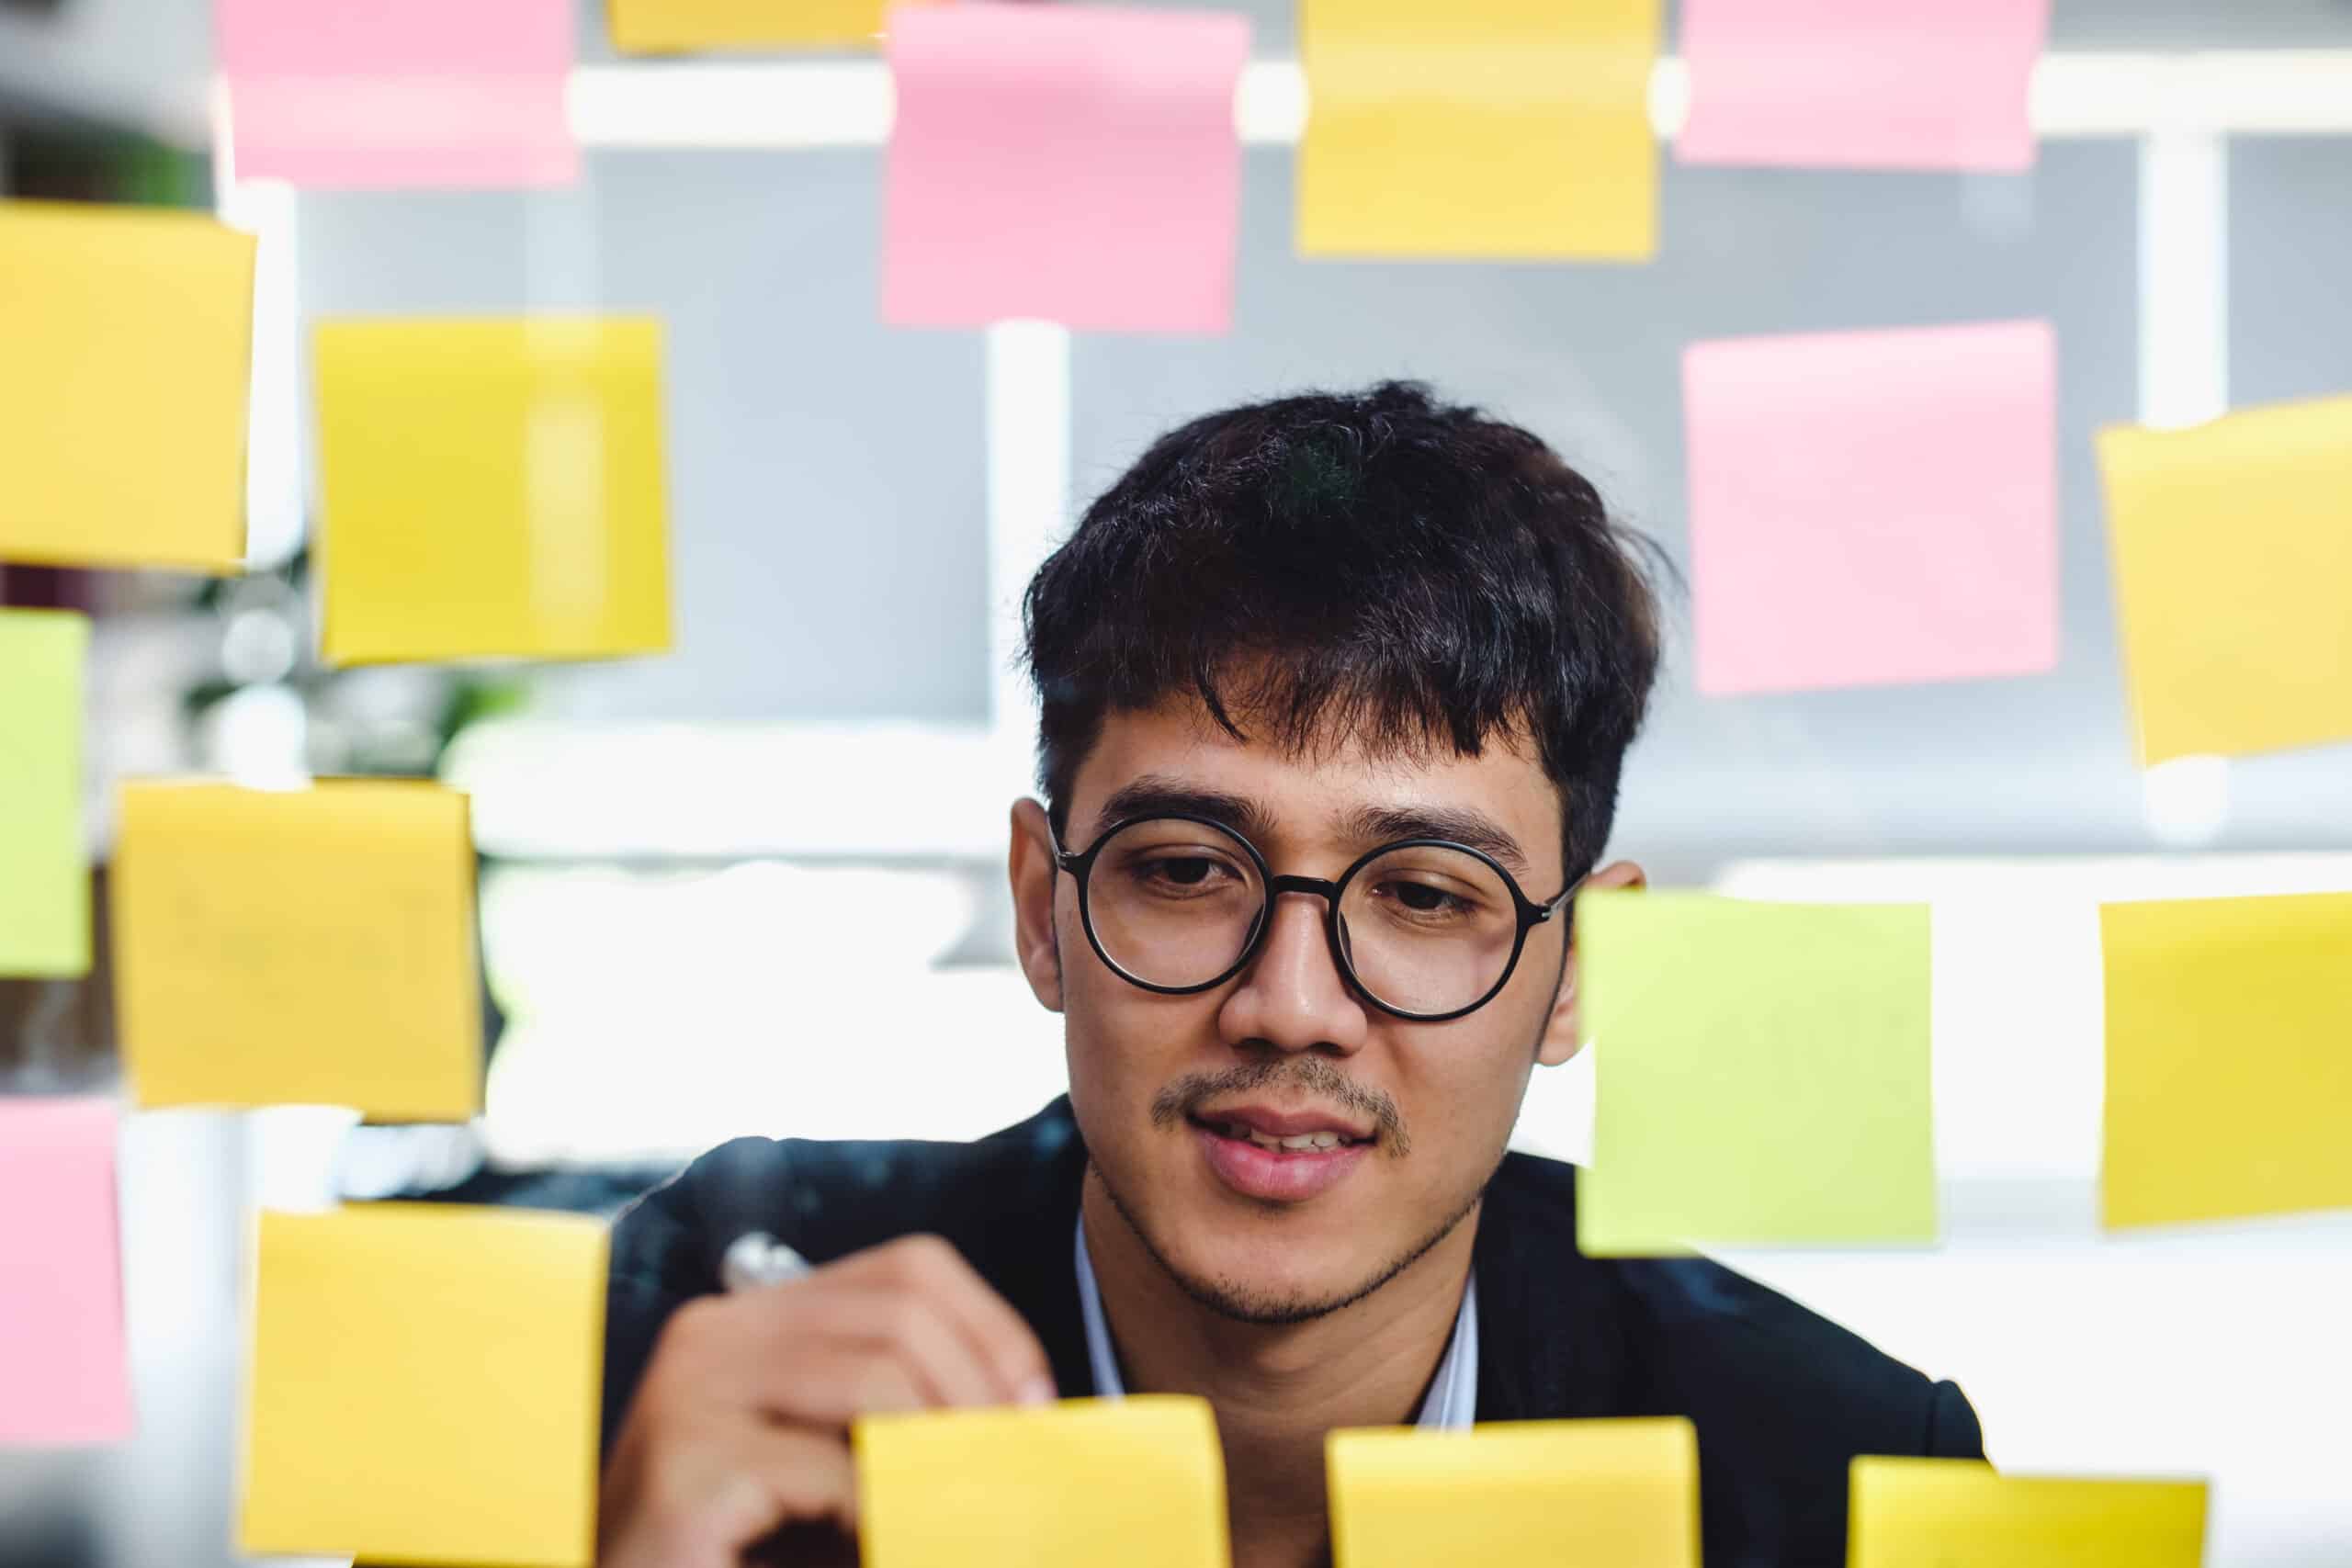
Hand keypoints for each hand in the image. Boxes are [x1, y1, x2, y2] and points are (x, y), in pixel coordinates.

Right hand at [597, 1234, 1056, 1567]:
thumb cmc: (745, 1553)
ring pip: (876, 1381)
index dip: (994, 1328)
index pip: (909, 1267)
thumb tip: (1028, 1407)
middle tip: (1020, 1464)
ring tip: (968, 1510)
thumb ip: (901, 1417)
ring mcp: (687, 1396)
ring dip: (945, 1453)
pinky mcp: (684, 1470)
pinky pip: (834, 1473)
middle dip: (982, 1391)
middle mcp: (713, 1334)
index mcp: (752, 1317)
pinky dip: (892, 1515)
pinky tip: (897, 1545)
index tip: (1039, 1405)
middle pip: (901, 1313)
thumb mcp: (833, 1462)